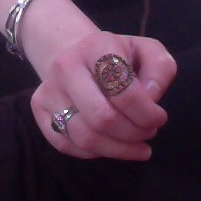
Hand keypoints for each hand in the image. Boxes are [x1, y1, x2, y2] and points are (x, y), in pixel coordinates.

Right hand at [31, 31, 176, 160]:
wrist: (74, 51)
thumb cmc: (118, 56)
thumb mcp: (148, 51)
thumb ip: (161, 70)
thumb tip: (151, 98)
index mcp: (97, 47)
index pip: (124, 91)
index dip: (147, 114)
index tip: (159, 118)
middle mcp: (66, 66)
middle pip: (102, 118)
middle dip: (133, 134)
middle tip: (148, 133)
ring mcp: (48, 88)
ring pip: (84, 137)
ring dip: (117, 149)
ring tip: (136, 145)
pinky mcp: (38, 108)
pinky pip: (65, 144)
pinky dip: (94, 153)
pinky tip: (111, 147)